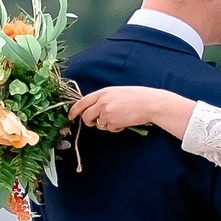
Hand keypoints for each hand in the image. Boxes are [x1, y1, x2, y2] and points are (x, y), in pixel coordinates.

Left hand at [71, 86, 194, 136]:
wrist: (150, 103)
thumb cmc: (138, 98)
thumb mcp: (118, 93)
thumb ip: (105, 99)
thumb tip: (95, 110)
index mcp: (103, 92)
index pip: (82, 101)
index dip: (74, 110)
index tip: (70, 116)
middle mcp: (102, 101)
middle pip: (86, 115)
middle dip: (89, 122)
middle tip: (96, 123)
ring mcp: (106, 111)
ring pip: (98, 124)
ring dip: (106, 125)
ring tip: (119, 118)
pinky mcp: (112, 121)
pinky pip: (109, 128)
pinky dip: (115, 128)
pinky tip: (124, 121)